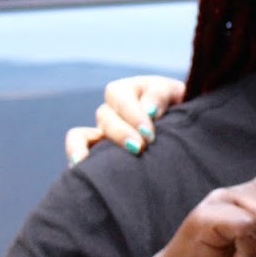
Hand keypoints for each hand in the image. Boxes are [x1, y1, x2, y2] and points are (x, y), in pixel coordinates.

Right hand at [65, 75, 185, 163]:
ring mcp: (102, 129)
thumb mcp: (173, 93)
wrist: (180, 123)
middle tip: (140, 147)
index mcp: (128, 89)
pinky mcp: (99, 148)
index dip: (133, 115)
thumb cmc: (176, 104)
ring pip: (83, 134)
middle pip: (105, 117)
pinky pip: (78, 147)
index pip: (120, 96)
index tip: (149, 134)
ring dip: (92, 147)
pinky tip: (79, 167)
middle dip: (121, 133)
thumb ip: (160, 95)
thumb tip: (148, 110)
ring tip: (100, 161)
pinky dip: (75, 154)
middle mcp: (111, 109)